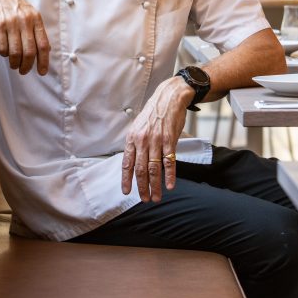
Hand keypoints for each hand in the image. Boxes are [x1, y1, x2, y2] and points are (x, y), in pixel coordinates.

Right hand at [0, 0, 49, 75]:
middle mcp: (24, 20)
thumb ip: (35, 29)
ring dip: (14, 63)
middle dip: (27, 66)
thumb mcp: (28, 12)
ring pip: (15, 52)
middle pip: (30, 51)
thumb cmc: (11, 3)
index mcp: (35, 18)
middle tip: (23, 70)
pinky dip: (4, 54)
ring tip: (14, 64)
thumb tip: (45, 50)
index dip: (44, 61)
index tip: (42, 72)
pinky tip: (4, 51)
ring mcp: (10, 23)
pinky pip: (2, 48)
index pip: (43, 44)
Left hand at [121, 76, 192, 202]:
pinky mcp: (170, 140)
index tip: (127, 192)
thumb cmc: (154, 112)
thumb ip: (136, 143)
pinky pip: (169, 161)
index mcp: (132, 138)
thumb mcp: (139, 125)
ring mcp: (156, 141)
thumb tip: (132, 160)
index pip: (127, 163)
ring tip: (156, 197)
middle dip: (142, 187)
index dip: (126, 179)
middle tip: (145, 199)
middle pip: (141, 170)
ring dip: (155, 186)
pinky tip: (170, 185)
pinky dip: (170, 175)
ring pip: (154, 169)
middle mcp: (142, 140)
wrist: (169, 97)